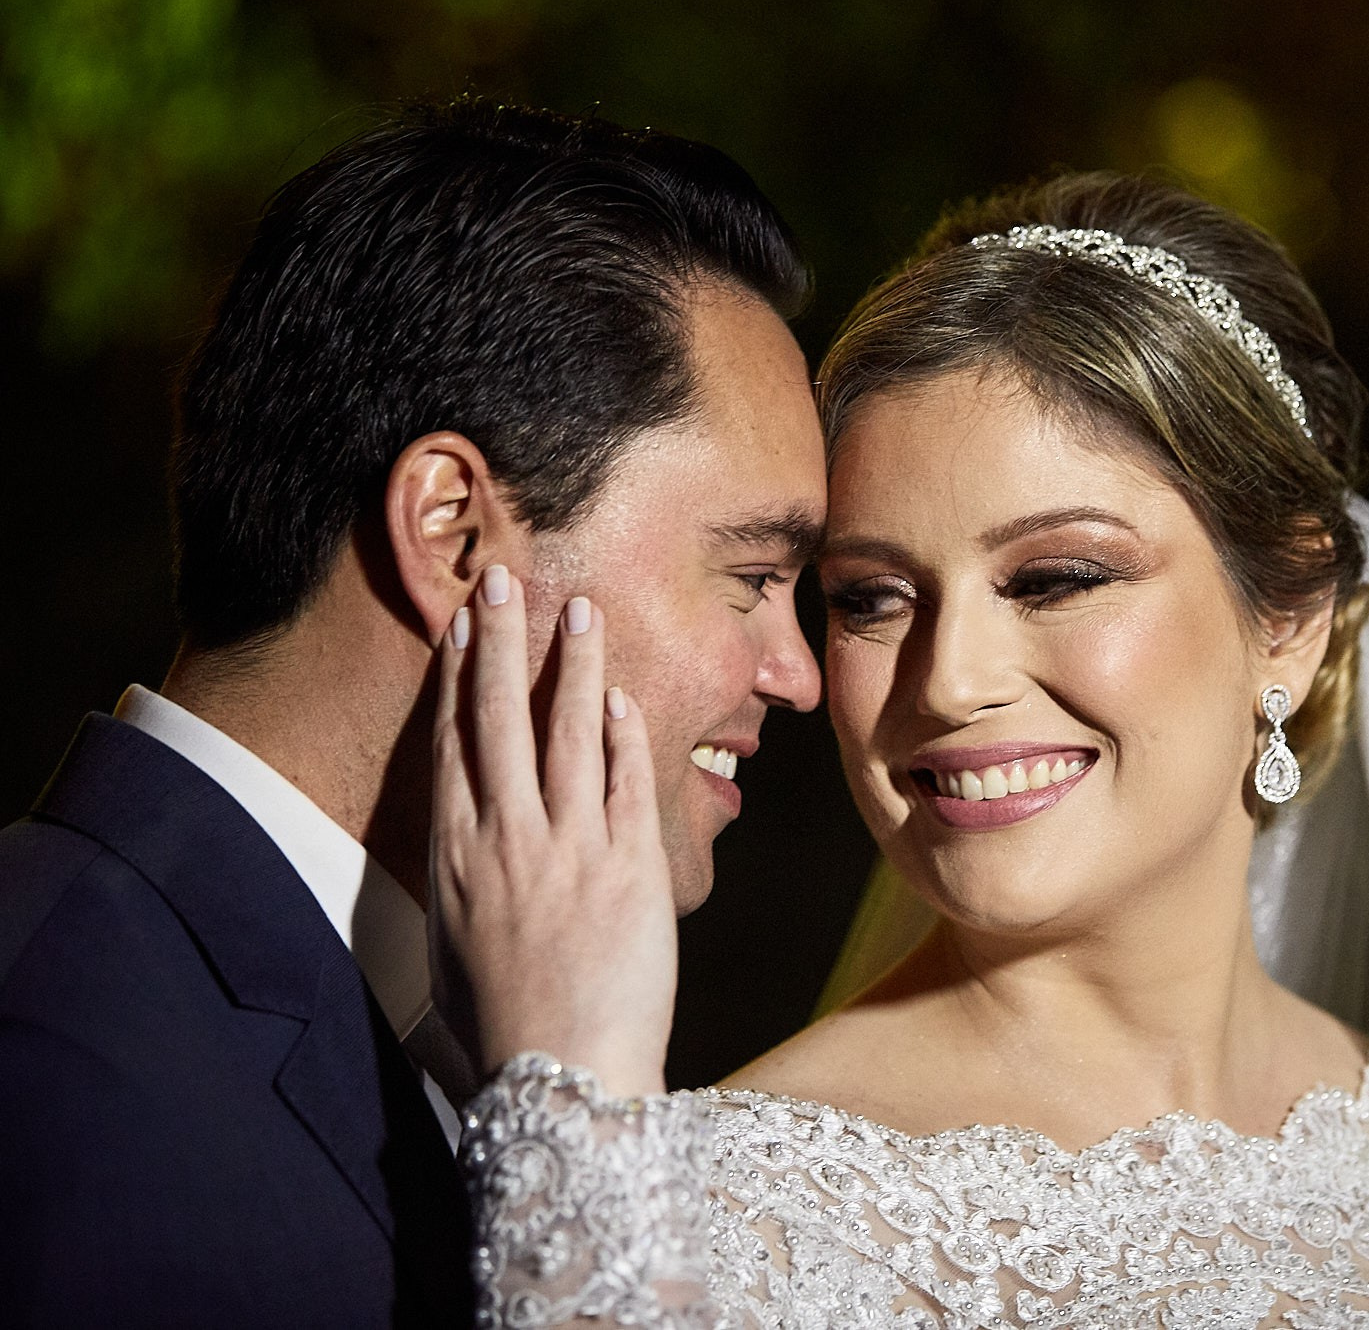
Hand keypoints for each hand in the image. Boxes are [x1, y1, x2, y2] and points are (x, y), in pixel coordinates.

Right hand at [430, 565, 675, 1097]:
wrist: (563, 1074)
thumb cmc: (505, 1032)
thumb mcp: (455, 955)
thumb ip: (462, 893)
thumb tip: (465, 861)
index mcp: (455, 861)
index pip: (453, 748)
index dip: (458, 683)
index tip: (461, 630)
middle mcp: (506, 841)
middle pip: (498, 720)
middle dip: (501, 642)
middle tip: (501, 578)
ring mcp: (570, 849)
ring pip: (567, 734)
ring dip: (572, 666)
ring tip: (579, 609)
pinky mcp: (631, 866)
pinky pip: (625, 783)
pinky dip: (623, 735)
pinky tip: (622, 695)